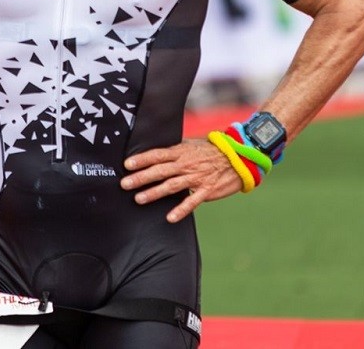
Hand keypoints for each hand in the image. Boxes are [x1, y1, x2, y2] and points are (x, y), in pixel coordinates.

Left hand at [121, 138, 242, 222]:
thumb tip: (157, 153)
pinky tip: (169, 217)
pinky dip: (181, 210)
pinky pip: (192, 201)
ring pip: (171, 186)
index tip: (126, 164)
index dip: (142, 159)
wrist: (238, 158)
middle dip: (141, 177)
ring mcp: (196, 178)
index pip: (157, 155)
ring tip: (139, 199)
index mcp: (181, 152)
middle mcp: (186, 164)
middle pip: (160, 171)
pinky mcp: (207, 190)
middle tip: (124, 184)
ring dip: (154, 193)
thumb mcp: (192, 144)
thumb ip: (175, 150)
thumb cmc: (212, 150)